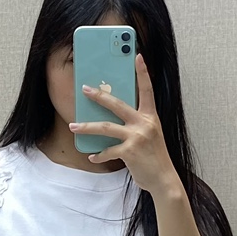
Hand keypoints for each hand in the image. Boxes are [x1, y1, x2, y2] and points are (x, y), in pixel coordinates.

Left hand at [68, 52, 180, 196]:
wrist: (163, 179)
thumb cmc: (154, 157)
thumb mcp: (149, 135)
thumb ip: (135, 124)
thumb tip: (113, 117)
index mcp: (150, 116)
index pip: (147, 90)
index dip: (142, 72)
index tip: (137, 56)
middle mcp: (144, 123)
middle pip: (117, 104)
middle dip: (99, 96)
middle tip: (85, 89)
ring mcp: (137, 137)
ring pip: (105, 127)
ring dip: (86, 127)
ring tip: (73, 126)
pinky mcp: (130, 152)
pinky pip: (108, 150)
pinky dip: (98, 154)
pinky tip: (92, 156)